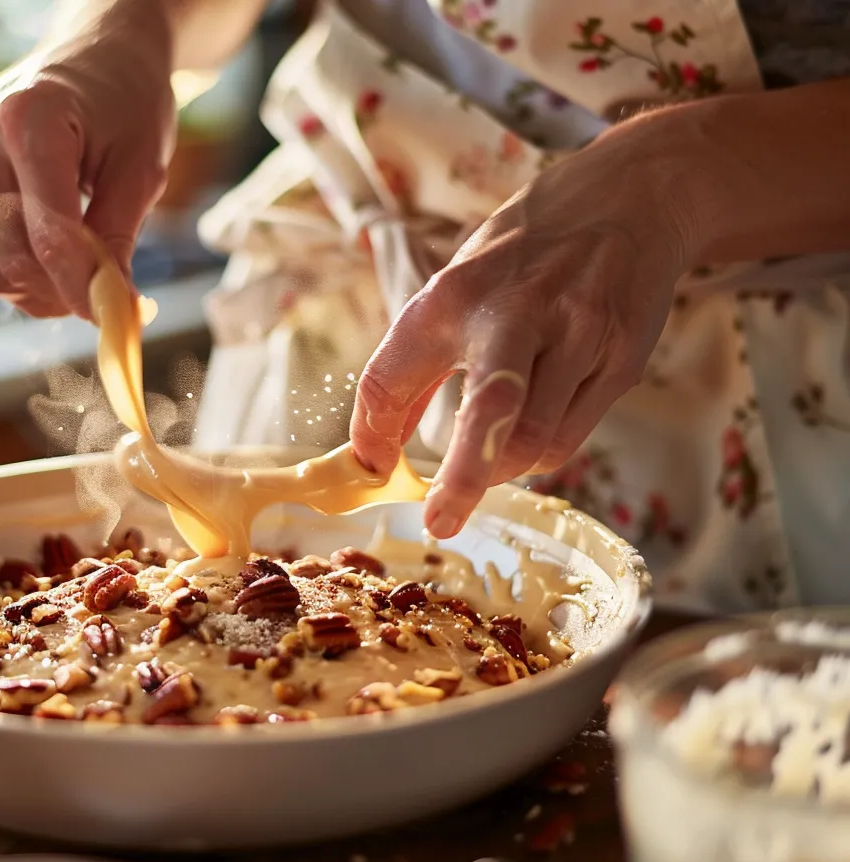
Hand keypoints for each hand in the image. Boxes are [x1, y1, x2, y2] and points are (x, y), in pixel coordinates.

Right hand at [0, 0, 175, 318]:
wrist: (100, 55)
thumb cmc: (128, 103)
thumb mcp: (141, 168)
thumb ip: (120, 240)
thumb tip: (114, 311)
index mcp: (29, 118)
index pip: (47, 234)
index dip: (83, 287)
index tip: (118, 314)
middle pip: (12, 257)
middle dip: (63, 293)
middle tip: (109, 298)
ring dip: (40, 292)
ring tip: (84, 279)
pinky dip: (21, 273)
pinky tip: (57, 261)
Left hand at [350, 119, 696, 537]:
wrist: (631, 196)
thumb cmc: (523, 253)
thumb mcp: (456, 285)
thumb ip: (417, 362)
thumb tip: (376, 446)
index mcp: (453, 293)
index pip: (391, 376)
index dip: (372, 434)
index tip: (372, 469)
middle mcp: (516, 311)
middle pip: (489, 414)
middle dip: (462, 481)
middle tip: (440, 522)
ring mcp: (578, 333)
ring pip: (535, 441)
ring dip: (501, 470)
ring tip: (488, 463)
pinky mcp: (622, 356)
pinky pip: (571, 436)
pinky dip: (539, 453)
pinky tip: (530, 432)